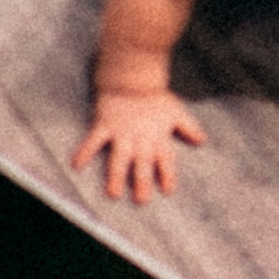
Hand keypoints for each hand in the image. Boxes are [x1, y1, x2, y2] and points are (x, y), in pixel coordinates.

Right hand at [73, 90, 205, 203]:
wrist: (131, 77)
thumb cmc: (155, 97)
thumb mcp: (176, 111)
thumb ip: (188, 127)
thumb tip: (202, 141)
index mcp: (158, 137)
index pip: (165, 159)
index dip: (167, 174)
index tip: (168, 191)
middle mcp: (140, 138)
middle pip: (142, 163)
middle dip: (142, 182)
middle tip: (141, 201)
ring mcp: (121, 133)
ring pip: (119, 158)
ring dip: (116, 176)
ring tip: (113, 193)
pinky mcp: (104, 125)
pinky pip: (93, 140)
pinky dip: (84, 151)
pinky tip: (76, 165)